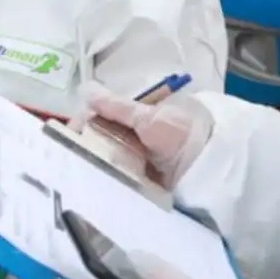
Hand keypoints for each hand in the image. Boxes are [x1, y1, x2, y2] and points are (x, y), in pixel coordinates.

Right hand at [74, 83, 213, 186]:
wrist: (213, 164)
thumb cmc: (183, 133)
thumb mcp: (149, 117)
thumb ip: (116, 107)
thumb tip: (85, 89)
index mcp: (131, 119)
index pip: (95, 118)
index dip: (79, 125)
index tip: (66, 136)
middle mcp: (128, 139)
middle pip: (95, 143)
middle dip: (81, 149)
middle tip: (68, 160)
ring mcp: (132, 164)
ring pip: (102, 164)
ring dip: (91, 168)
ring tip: (76, 177)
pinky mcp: (138, 187)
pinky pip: (115, 184)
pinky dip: (104, 186)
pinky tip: (92, 189)